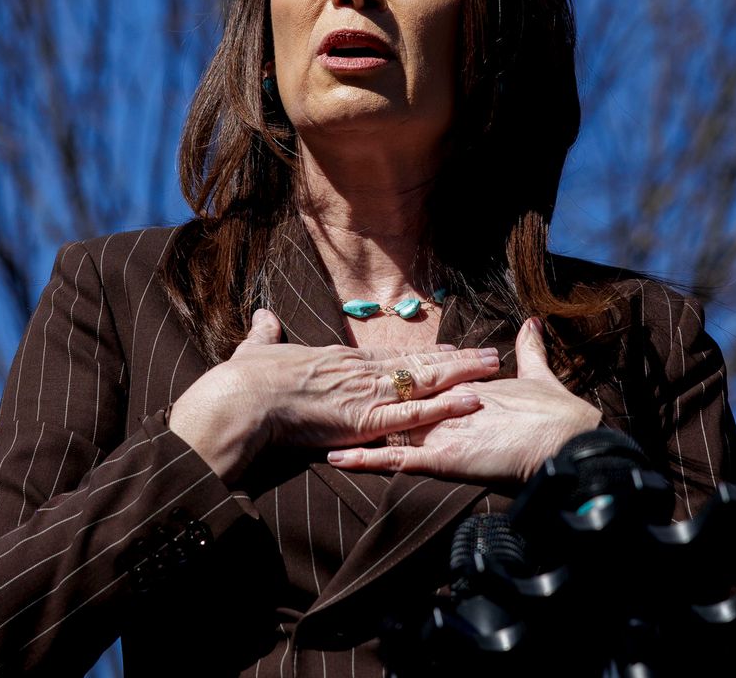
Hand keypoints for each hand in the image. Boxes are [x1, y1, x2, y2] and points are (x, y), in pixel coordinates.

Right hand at [169, 308, 500, 483]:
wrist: (243, 401)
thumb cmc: (246, 380)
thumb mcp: (256, 350)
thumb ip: (266, 335)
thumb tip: (262, 316)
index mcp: (337, 359)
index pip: (388, 355)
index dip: (419, 354)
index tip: (444, 350)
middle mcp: (359, 371)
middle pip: (416, 363)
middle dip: (454, 359)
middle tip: (485, 353)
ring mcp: (367, 394)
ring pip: (426, 381)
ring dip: (462, 375)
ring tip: (492, 366)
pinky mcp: (368, 419)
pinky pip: (417, 413)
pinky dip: (447, 406)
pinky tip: (474, 401)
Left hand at [323, 316, 601, 481]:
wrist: (572, 446)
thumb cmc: (560, 418)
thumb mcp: (539, 378)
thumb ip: (530, 352)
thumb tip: (530, 324)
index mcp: (463, 389)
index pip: (421, 377)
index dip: (391, 373)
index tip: (359, 365)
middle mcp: (445, 407)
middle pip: (394, 397)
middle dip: (359, 393)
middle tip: (322, 386)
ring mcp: (442, 431)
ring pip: (386, 426)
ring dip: (351, 426)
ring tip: (314, 420)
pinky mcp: (443, 458)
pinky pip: (396, 461)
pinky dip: (366, 460)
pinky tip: (336, 458)